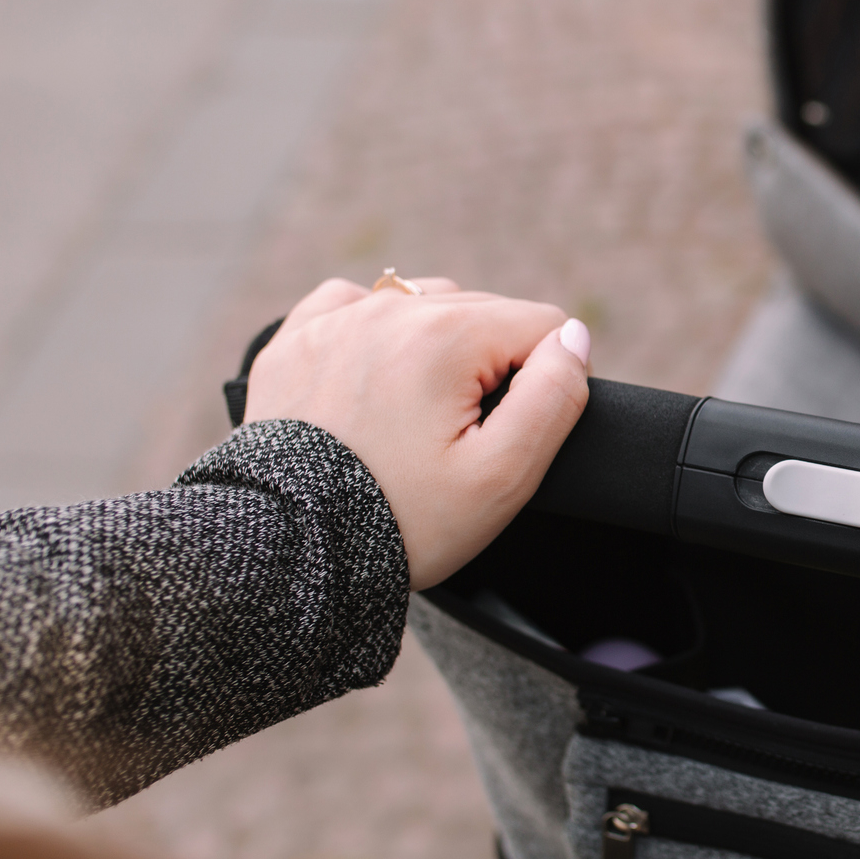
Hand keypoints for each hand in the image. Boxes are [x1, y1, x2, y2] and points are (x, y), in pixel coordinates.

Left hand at [243, 277, 592, 590]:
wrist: (287, 554)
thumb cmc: (403, 520)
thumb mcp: (501, 476)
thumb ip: (553, 397)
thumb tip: (573, 337)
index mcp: (445, 335)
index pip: (542, 325)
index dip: (544, 381)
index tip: (509, 434)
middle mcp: (388, 309)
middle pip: (485, 311)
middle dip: (490, 366)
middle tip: (458, 440)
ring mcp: (335, 320)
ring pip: (424, 304)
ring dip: (437, 347)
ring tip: (416, 419)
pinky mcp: (294, 339)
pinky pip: (354, 304)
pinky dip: (374, 334)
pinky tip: (372, 383)